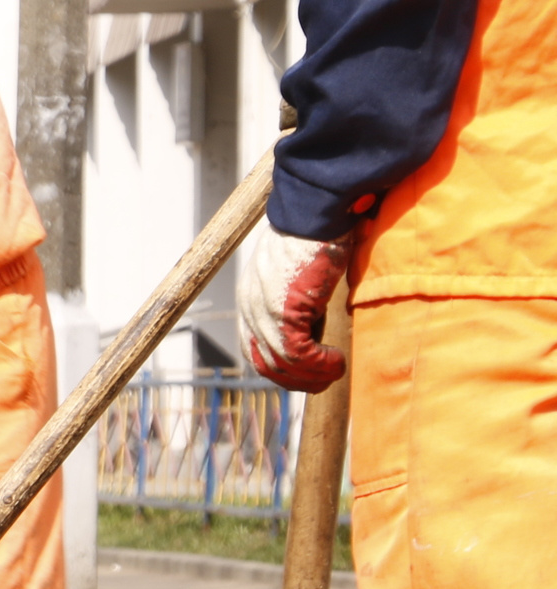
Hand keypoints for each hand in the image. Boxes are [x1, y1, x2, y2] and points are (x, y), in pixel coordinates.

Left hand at [237, 224, 350, 391]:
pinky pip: (296, 354)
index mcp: (252, 298)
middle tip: (324, 380)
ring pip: (279, 364)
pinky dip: (319, 365)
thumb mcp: (305, 271)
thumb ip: (304, 296)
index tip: (307, 371)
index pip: (255, 348)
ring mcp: (262, 310)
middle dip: (295, 379)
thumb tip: (320, 316)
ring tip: (334, 372)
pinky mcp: (282, 310)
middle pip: (263, 363)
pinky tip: (337, 362)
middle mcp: (250, 307)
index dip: (281, 367)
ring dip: (310, 375)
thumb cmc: (320, 231)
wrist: (318, 209)